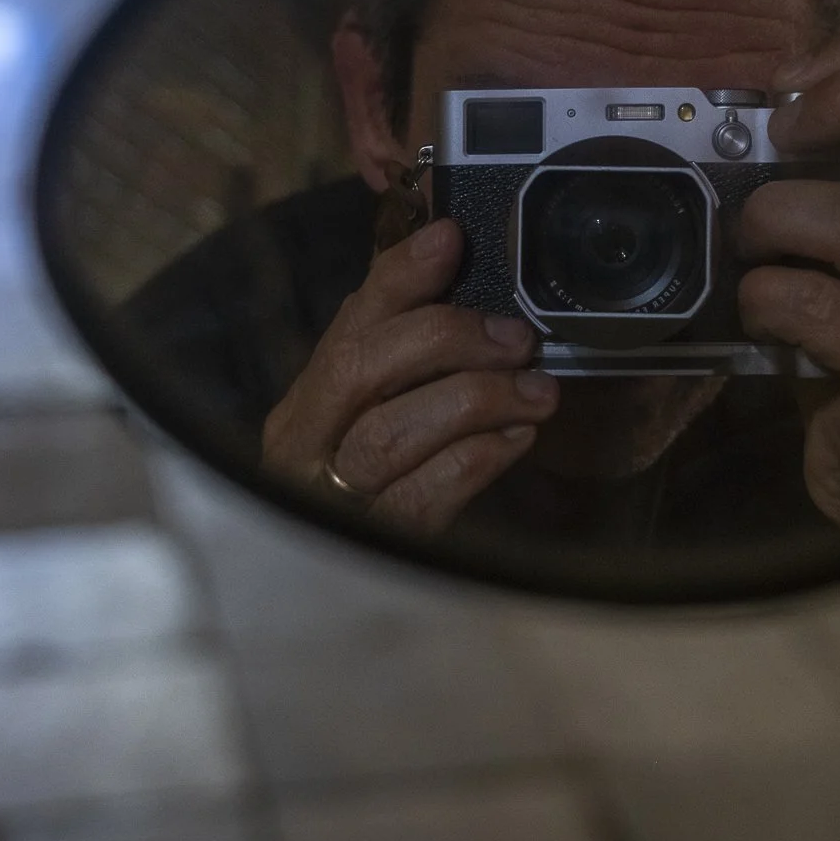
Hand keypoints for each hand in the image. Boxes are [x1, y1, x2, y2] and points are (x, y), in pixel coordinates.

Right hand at [260, 218, 558, 533]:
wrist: (344, 601)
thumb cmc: (377, 488)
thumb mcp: (379, 415)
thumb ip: (401, 344)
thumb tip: (445, 246)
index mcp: (304, 406)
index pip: (346, 325)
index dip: (397, 278)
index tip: (450, 239)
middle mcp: (304, 449)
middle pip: (360, 372)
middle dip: (445, 339)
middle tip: (516, 338)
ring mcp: (332, 502)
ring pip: (390, 434)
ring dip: (474, 400)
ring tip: (536, 392)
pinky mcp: (377, 549)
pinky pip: (423, 496)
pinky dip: (476, 460)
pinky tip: (515, 441)